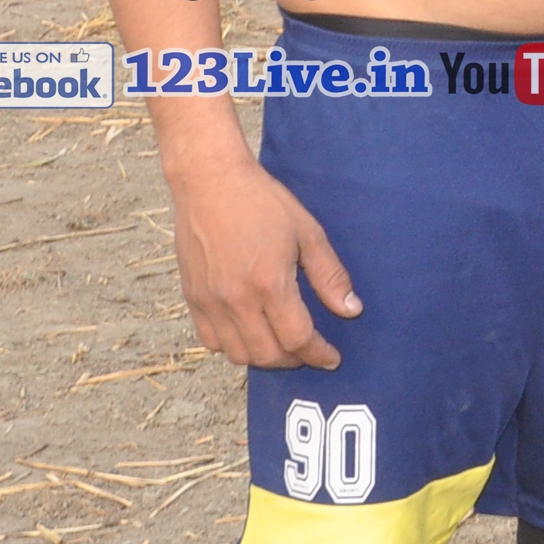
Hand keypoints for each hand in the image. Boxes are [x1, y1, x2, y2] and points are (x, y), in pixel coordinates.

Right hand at [169, 155, 358, 369]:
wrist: (210, 183)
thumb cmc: (263, 202)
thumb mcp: (308, 233)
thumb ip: (330, 276)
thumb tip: (351, 310)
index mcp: (269, 284)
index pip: (297, 339)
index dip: (319, 354)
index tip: (332, 358)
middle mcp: (236, 300)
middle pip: (267, 355)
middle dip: (294, 360)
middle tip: (309, 350)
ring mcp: (209, 302)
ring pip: (237, 354)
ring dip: (263, 356)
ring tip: (282, 343)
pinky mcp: (191, 298)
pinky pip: (210, 340)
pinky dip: (233, 346)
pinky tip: (249, 331)